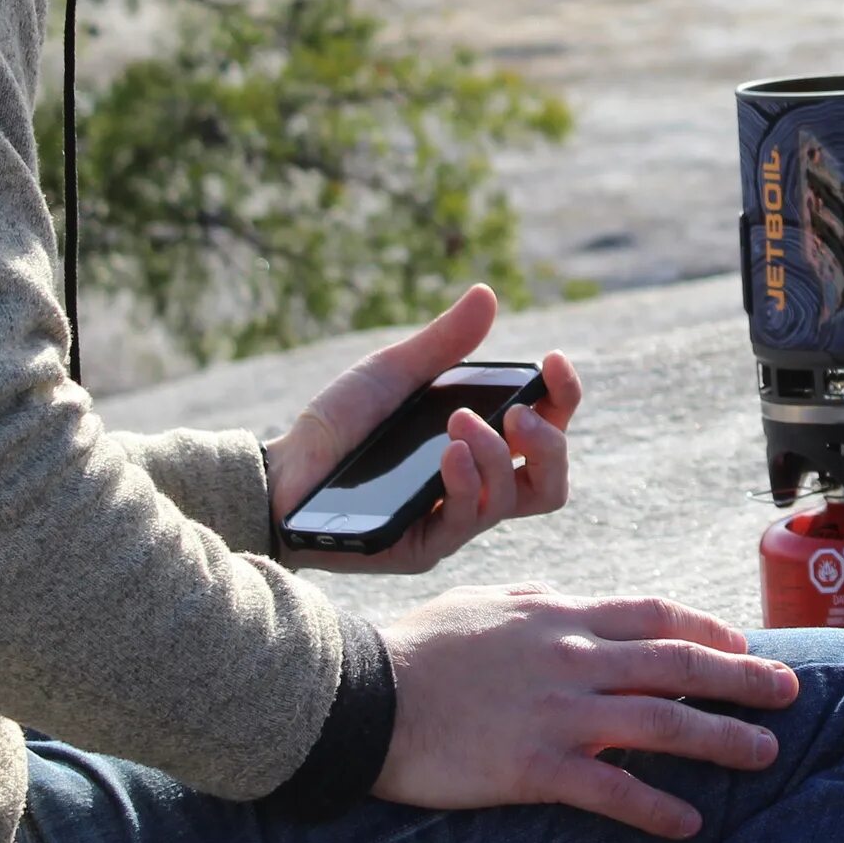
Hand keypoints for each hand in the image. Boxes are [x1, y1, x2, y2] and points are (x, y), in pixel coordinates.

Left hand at [264, 284, 580, 574]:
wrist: (279, 472)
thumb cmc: (340, 425)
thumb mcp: (393, 373)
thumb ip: (442, 342)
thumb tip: (486, 294)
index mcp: (480, 444)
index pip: (547, 429)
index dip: (563, 397)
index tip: (553, 361)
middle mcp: (476, 485)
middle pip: (551, 480)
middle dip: (550, 442)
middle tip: (517, 412)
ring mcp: (452, 521)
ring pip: (516, 501)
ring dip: (496, 453)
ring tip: (461, 421)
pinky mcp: (423, 548)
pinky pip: (467, 522)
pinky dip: (466, 480)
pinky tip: (449, 452)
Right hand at [374, 585, 801, 837]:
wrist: (362, 692)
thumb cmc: (419, 647)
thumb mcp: (488, 602)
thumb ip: (539, 601)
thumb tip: (570, 597)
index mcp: (561, 613)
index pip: (654, 614)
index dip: (706, 628)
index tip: (742, 643)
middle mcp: (572, 656)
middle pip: (678, 662)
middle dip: (742, 678)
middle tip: (791, 691)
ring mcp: (557, 711)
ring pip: (662, 722)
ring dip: (722, 740)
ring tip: (765, 754)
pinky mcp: (533, 766)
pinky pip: (610, 790)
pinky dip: (655, 807)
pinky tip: (688, 823)